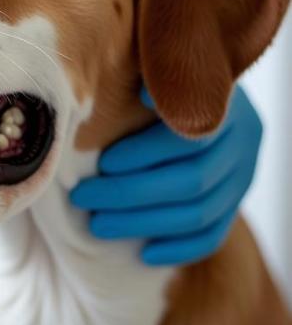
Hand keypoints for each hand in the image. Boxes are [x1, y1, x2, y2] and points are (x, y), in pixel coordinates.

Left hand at [70, 85, 261, 265]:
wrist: (188, 101)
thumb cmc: (152, 82)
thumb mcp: (153, 70)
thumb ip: (147, 77)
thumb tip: (141, 93)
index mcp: (225, 104)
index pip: (191, 135)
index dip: (146, 151)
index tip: (104, 161)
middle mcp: (243, 141)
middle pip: (192, 180)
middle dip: (129, 192)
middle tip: (82, 196)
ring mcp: (243, 176)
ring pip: (199, 212)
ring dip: (142, 222)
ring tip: (96, 224)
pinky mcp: (235, 205)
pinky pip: (212, 236)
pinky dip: (177, 248)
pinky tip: (142, 254)